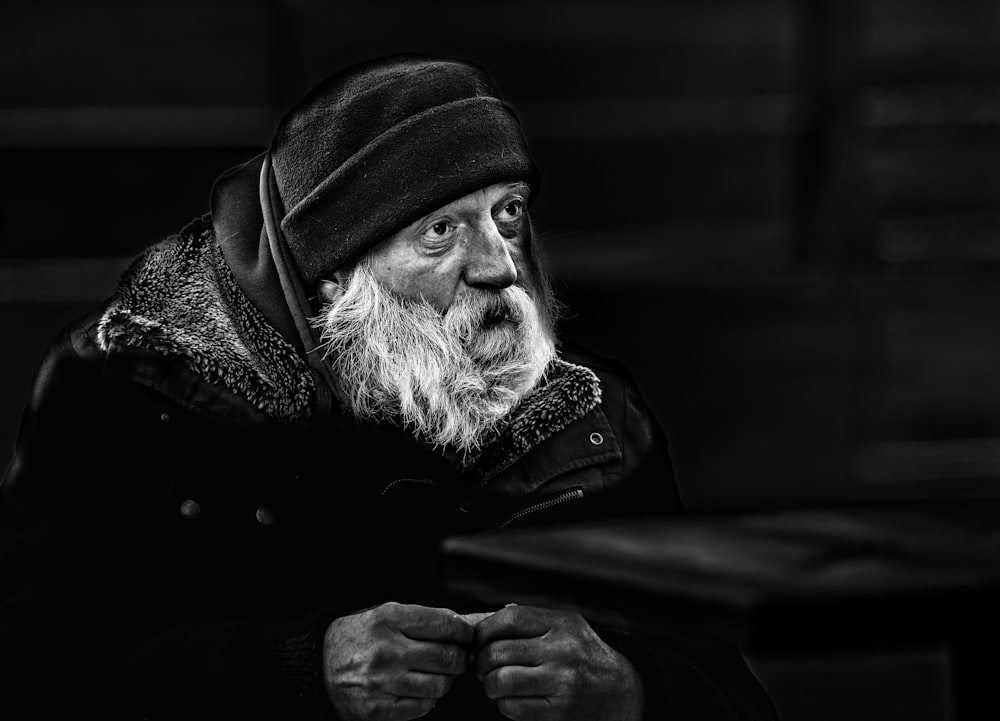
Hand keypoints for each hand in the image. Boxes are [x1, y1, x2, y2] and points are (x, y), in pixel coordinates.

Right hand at [323, 602, 474, 720]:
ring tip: (438, 674)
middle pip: (447, 657)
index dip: (464, 632)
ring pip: (440, 685)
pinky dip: (428, 699)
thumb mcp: (385, 614)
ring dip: (446, 680)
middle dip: (460, 658)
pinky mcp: (377, 708)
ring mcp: (381, 682)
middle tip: (457, 658)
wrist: (318, 665)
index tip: (467, 636)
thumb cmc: (360, 636)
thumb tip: (463, 625)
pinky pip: (422, 707)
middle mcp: (385, 650)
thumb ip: (423, 618)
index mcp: (388, 619)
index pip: (445, 625)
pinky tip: (420, 689)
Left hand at [474, 605, 643, 720]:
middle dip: (481, 661)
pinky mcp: (558, 712)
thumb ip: (530, 621)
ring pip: (501, 681)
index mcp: (562, 624)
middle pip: (499, 652)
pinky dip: (503, 704)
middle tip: (482, 666)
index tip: (478, 639)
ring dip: (489, 685)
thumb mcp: (565, 625)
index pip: (510, 619)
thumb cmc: (583, 655)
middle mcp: (562, 651)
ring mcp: (561, 683)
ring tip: (494, 683)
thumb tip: (482, 622)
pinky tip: (511, 699)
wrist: (621, 692)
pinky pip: (512, 707)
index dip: (484, 629)